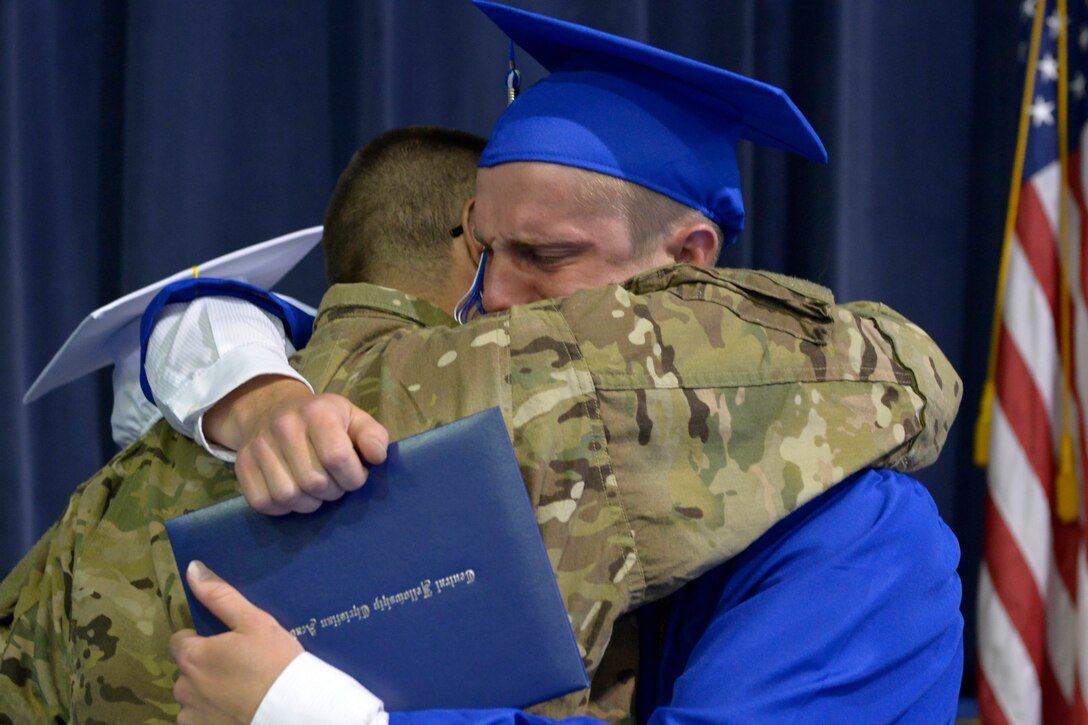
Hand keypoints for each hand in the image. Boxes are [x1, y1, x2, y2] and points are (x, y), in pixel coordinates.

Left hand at [170, 560, 302, 723]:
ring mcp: (191, 714)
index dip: (201, 640)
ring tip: (241, 690)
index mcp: (192, 656)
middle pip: (186, 670)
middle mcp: (183, 686)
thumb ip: (220, 596)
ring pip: (193, 697)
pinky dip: (213, 714)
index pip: (179, 640)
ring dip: (208, 693)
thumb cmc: (274, 661)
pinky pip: (200, 719)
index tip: (225, 644)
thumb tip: (193, 568)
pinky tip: (237, 709)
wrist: (292, 709)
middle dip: (205, 668)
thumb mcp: (254, 622)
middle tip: (239, 667)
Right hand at [204, 376, 389, 514]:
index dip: (353, 477)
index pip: (337, 458)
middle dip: (333, 491)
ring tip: (316, 490)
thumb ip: (373, 435)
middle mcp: (284, 427)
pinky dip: (284, 508)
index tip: (356, 476)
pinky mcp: (242, 466)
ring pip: (289, 496)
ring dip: (309, 503)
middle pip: (314, 482)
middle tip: (335, 483)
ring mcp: (259, 447)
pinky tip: (295, 493)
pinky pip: (264, 503)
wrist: (272, 409)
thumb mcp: (353, 418)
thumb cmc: (323, 419)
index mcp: (317, 413)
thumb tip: (377, 457)